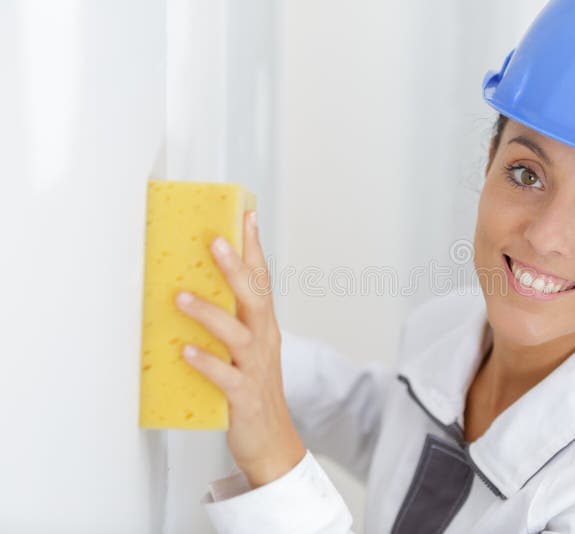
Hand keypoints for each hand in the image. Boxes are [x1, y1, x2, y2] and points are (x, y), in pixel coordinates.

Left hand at [174, 209, 305, 487]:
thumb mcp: (244, 351)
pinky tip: (187, 352)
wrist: (272, 442)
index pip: (262, 281)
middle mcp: (264, 343)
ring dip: (209, 313)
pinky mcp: (243, 398)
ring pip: (238, 334)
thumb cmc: (252, 393)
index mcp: (264, 329)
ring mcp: (256, 369)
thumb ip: (226, 322)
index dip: (255, 248)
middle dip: (237, 268)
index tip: (246, 215)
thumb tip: (187, 289)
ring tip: (181, 297)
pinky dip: (207, 363)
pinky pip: (226, 377)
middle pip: (255, 299)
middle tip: (216, 242)